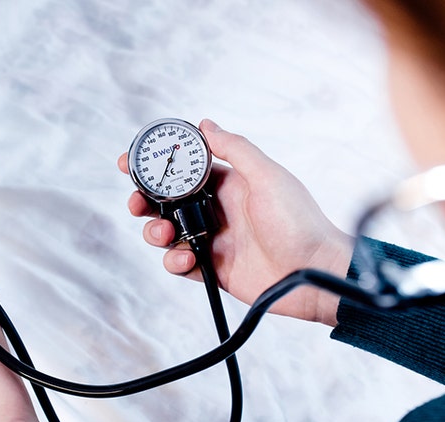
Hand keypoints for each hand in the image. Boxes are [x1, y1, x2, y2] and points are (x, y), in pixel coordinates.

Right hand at [119, 119, 353, 325]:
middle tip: (136, 203)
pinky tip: (186, 259)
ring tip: (164, 234)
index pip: (184, 169)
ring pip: (167, 233)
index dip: (156, 165)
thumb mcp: (268, 176)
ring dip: (155, 232)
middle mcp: (218, 210)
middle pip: (166, 202)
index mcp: (229, 183)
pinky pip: (180, 264)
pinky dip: (174, 262)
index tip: (130, 162)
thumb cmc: (300, 222)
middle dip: (145, 201)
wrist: (314, 273)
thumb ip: (236, 149)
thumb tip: (205, 124)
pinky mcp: (213, 270)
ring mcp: (214, 240)